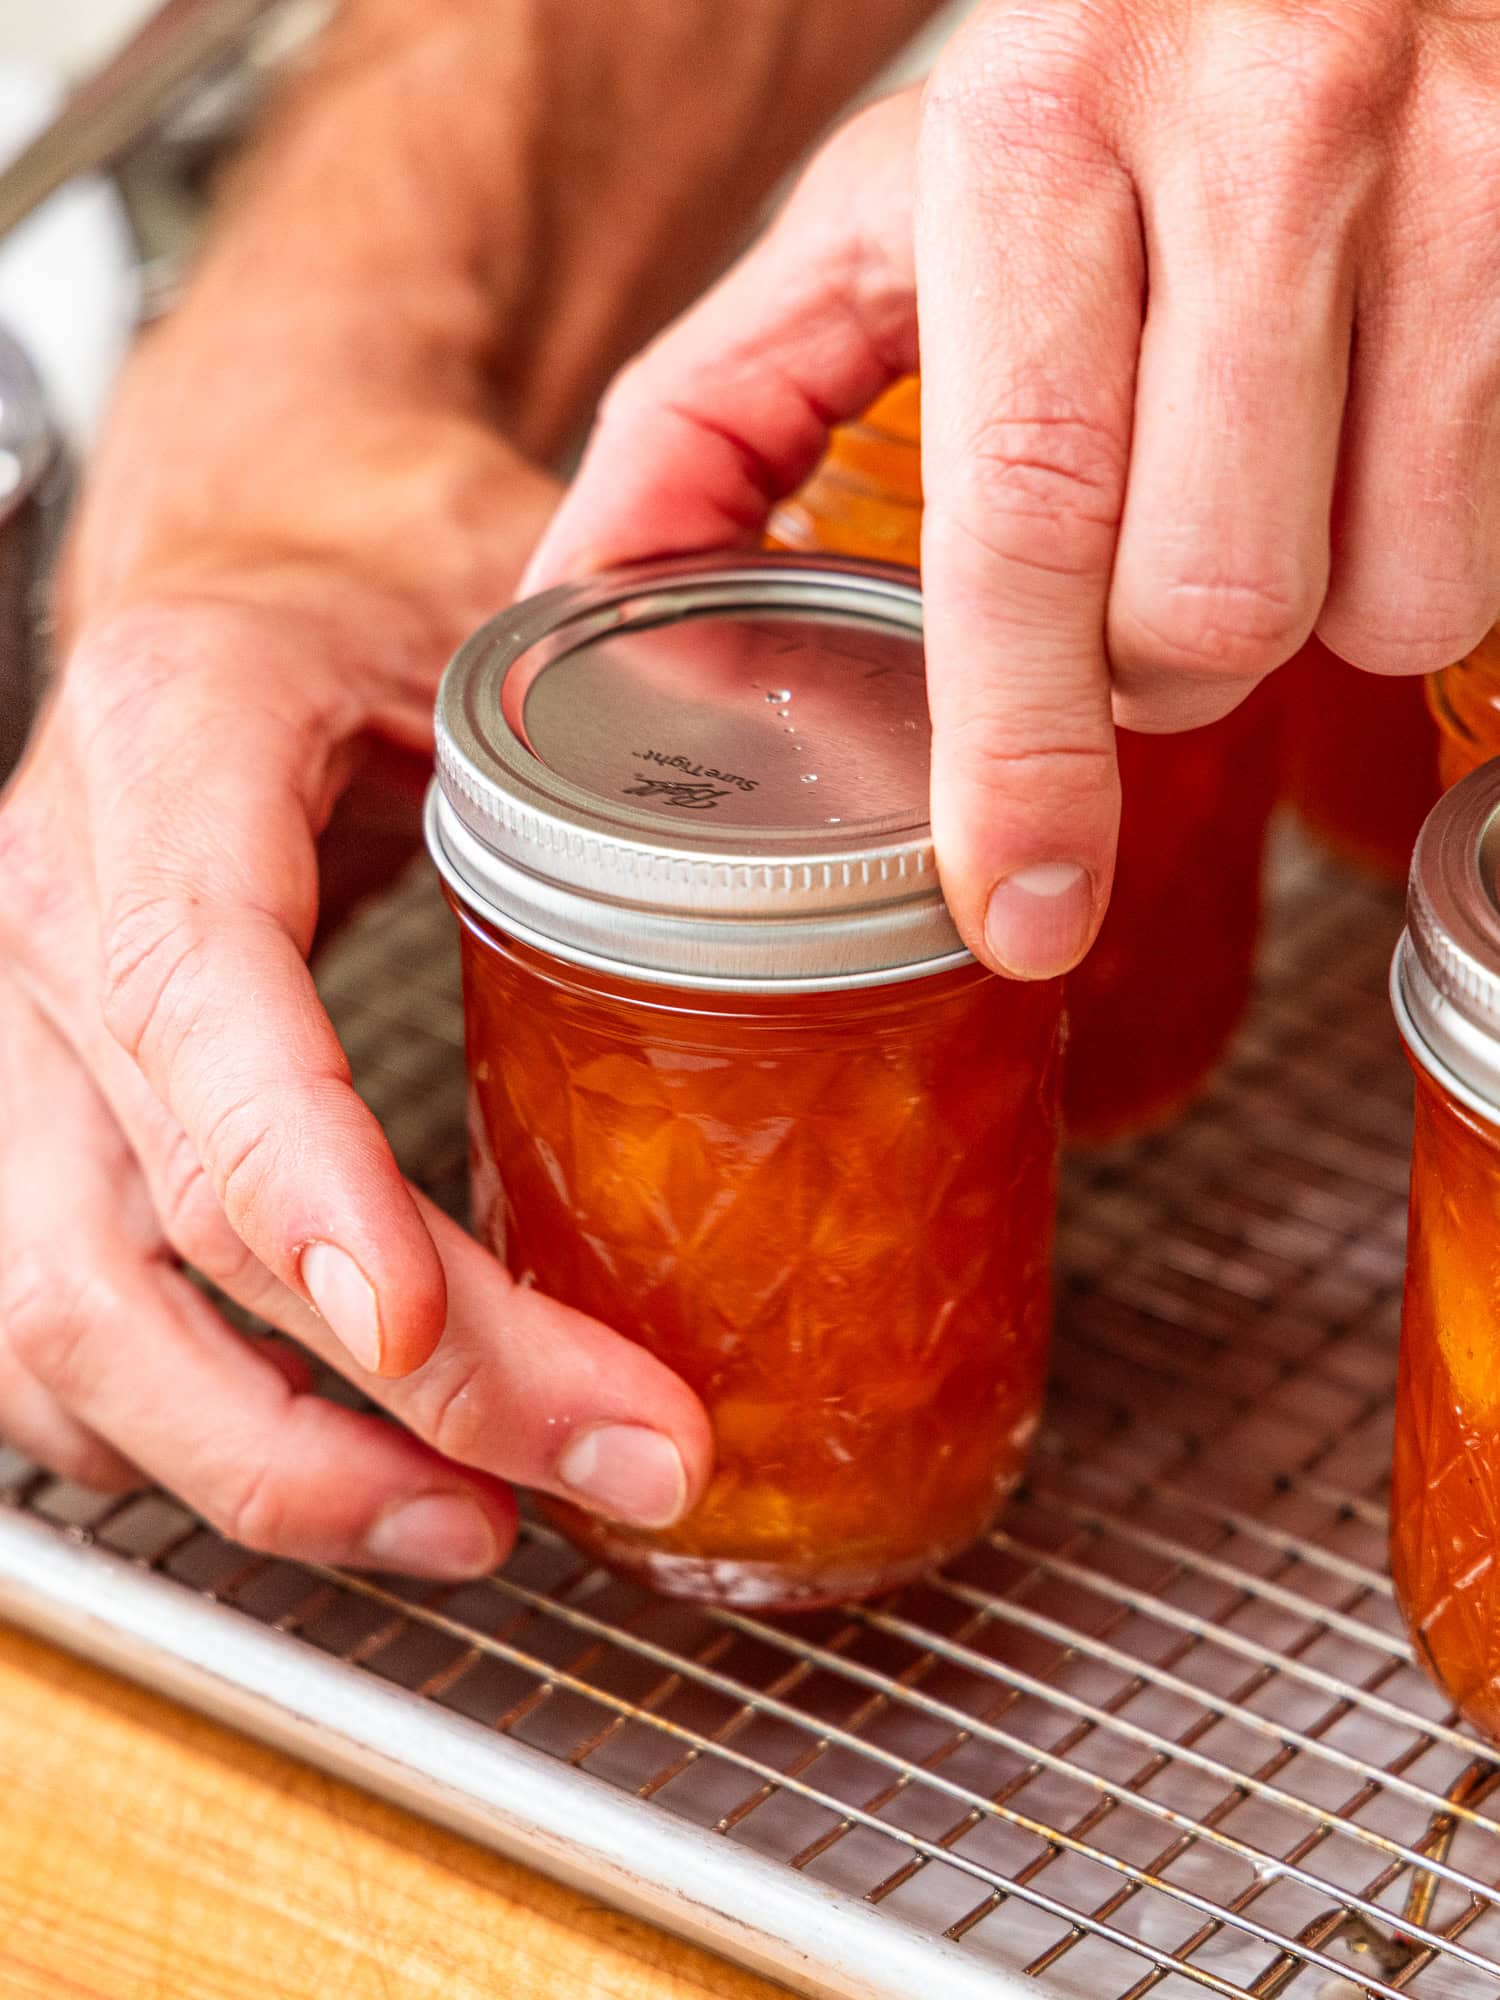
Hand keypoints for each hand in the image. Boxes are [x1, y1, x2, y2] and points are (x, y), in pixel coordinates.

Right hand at [0, 336, 709, 1579]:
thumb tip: (883, 808)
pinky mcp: (51, 1115)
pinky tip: (351, 1481)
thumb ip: (648, 689)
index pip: (200, 1001)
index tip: (426, 1331)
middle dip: (379, 1393)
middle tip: (607, 1460)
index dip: (306, 1186)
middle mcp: (62, 909)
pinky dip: (192, 1440)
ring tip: (479, 1530)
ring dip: (274, 1466)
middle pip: (164, 1221)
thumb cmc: (372, 560)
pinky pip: (58, 1327)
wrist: (237, 554)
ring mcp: (32, 1030)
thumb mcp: (500, 581)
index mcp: (174, 752)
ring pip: (73, 1318)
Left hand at [529, 2, 1499, 978]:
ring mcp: (1453, 174)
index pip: (1026, 525)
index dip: (1018, 754)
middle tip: (1124, 601)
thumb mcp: (886, 212)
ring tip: (1248, 500)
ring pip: (1379, 603)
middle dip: (1149, 679)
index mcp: (1036, 138)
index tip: (1021, 902)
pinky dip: (1413, 562)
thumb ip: (720, 397)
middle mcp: (1261, 133)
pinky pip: (1490, 547)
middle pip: (1209, 610)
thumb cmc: (1084, 93)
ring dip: (1296, 620)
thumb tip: (568, 587)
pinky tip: (1356, 459)